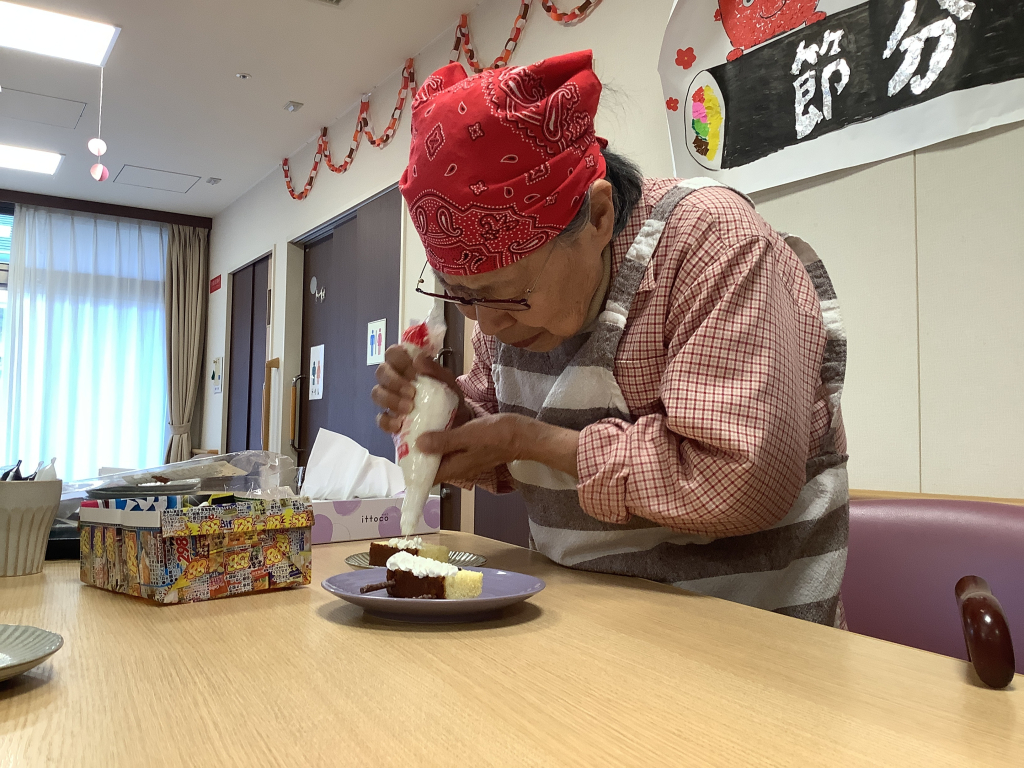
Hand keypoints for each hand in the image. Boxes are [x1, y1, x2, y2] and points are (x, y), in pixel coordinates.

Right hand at [371, 345, 472, 433]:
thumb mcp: (447, 381)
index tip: (414, 373)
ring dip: (390, 399)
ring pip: (376, 393)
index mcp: (407, 365)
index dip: (399, 360)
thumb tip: (418, 360)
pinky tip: (399, 424)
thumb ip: (434, 369)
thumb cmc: (448, 396)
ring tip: (409, 408)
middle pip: (381, 372)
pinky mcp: (389, 419)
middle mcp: (394, 379)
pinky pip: (380, 419)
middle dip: (394, 381)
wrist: (456, 423)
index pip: (392, 353)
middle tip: (411, 392)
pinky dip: (387, 421)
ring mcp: (389, 399)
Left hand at [417, 414, 580, 483]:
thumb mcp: (469, 436)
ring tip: (414, 424)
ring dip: (428, 442)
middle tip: (402, 432)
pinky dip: (440, 434)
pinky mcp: (469, 446)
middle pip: (430, 464)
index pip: (426, 477)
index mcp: (455, 468)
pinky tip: (434, 419)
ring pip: (439, 453)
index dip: (411, 469)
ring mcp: (463, 456)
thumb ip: (444, 441)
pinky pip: (449, 443)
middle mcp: (457, 465)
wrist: (525, 435)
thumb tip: (418, 445)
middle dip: (416, 452)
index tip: (399, 452)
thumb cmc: (499, 436)